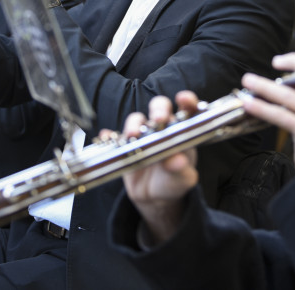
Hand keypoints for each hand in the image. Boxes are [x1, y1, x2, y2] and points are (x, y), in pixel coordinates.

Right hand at [121, 92, 199, 246]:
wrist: (154, 197)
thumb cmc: (173, 182)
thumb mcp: (182, 180)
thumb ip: (181, 170)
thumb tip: (177, 161)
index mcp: (181, 132)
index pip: (187, 110)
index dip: (187, 101)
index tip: (183, 98)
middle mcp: (162, 128)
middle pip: (159, 107)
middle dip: (158, 109)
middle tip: (158, 118)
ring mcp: (142, 135)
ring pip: (137, 119)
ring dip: (134, 124)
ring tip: (132, 135)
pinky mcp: (125, 145)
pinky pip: (115, 136)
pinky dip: (110, 135)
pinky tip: (107, 137)